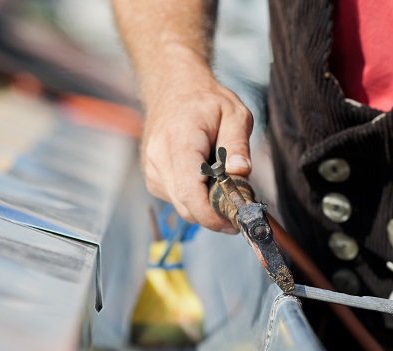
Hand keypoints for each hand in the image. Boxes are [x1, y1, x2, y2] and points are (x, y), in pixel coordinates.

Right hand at [140, 61, 253, 232]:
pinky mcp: (153, 178)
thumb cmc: (206, 100)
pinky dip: (196, 198)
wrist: (173, 88)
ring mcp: (152, 170)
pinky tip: (206, 178)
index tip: (234, 220)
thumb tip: (241, 173)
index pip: (189, 192)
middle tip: (240, 205)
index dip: (212, 215)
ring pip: (182, 207)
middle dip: (215, 214)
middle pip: (186, 206)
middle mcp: (158, 159)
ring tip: (223, 183)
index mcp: (178, 141)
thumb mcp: (235, 114)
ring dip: (206, 206)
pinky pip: (178, 200)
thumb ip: (238, 144)